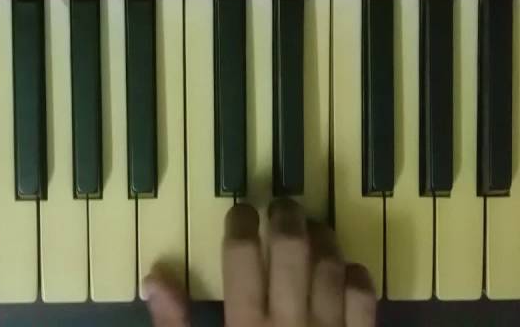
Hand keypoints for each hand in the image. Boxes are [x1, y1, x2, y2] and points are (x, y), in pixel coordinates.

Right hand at [142, 199, 376, 326]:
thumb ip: (174, 326)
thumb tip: (154, 277)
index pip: (242, 256)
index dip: (241, 224)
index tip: (240, 211)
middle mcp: (290, 324)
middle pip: (291, 249)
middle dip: (286, 218)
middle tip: (281, 205)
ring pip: (331, 267)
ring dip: (324, 240)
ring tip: (314, 228)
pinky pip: (365, 303)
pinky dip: (358, 279)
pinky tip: (348, 271)